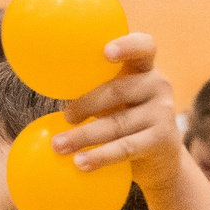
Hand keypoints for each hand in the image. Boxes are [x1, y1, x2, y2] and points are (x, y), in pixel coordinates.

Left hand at [53, 32, 182, 192]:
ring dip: (84, 136)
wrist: (161, 162)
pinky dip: (100, 156)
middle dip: (86, 104)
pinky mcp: (163, 139)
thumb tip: (46, 80)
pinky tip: (80, 164)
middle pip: (118, 90)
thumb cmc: (128, 122)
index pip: (144, 46)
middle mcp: (159, 85)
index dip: (127, 46)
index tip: (106, 52)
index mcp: (144, 69)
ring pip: (118, 123)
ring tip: (59, 146)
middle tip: (65, 117)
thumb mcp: (116, 100)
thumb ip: (94, 87)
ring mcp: (163, 112)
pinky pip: (126, 147)